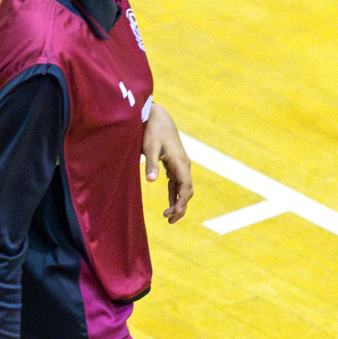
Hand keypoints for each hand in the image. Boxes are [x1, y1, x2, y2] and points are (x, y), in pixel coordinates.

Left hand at [142, 102, 193, 221]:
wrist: (159, 117)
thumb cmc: (153, 131)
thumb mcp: (149, 147)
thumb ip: (151, 164)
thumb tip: (151, 181)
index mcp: (180, 163)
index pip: (186, 188)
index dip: (181, 202)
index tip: (172, 213)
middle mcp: (184, 166)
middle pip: (188, 191)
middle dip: (181, 207)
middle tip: (169, 221)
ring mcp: (181, 166)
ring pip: (184, 189)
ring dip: (178, 203)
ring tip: (169, 218)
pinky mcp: (175, 165)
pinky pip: (178, 184)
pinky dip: (174, 195)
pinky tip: (169, 205)